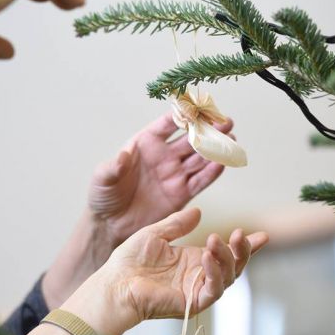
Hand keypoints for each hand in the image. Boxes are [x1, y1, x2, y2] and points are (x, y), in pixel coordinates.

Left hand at [42, 113, 233, 307]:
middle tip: (225, 121)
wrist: (111, 226)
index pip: (168, 124)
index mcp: (145, 144)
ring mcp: (174, 174)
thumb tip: (123, 155)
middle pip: (191, 139)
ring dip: (216, 149)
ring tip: (231, 139)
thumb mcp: (103, 178)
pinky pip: (200, 181)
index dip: (184, 116)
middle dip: (209, 130)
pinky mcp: (181, 194)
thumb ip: (113, 166)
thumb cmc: (104, 197)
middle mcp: (163, 156)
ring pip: (200, 158)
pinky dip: (212, 172)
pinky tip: (224, 163)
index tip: (200, 108)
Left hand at [62, 208, 268, 334]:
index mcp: (192, 261)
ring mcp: (197, 290)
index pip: (225, 253)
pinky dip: (215, 271)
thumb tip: (198, 211)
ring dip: (228, 257)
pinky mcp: (192, 302)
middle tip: (242, 235)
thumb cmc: (129, 261)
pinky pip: (213, 288)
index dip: (244, 245)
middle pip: (234, 266)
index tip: (262, 235)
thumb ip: (178, 224)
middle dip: (243, 251)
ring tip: (217, 240)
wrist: (114, 283)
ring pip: (228, 277)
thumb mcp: (156, 234)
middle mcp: (198, 276)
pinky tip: (208, 255)